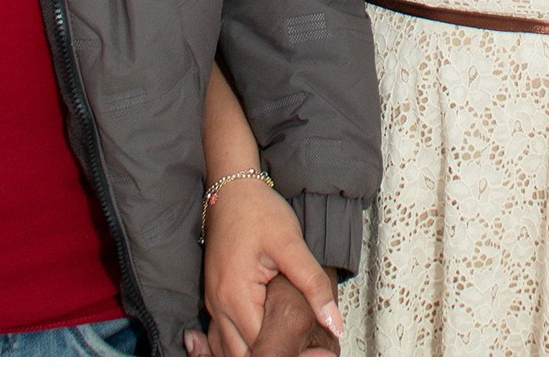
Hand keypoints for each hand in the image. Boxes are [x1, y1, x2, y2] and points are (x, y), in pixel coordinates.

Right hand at [199, 175, 342, 354]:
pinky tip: (265, 341)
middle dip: (271, 359)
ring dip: (256, 355)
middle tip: (304, 357)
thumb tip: (334, 321)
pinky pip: (224, 336)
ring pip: (230, 351)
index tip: (314, 358)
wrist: (231, 190)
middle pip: (242, 357)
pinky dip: (244, 345)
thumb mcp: (291, 244)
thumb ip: (313, 285)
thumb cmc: (257, 211)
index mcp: (236, 296)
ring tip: (288, 350)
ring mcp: (214, 303)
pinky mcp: (217, 297)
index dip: (289, 355)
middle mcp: (219, 305)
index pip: (261, 348)